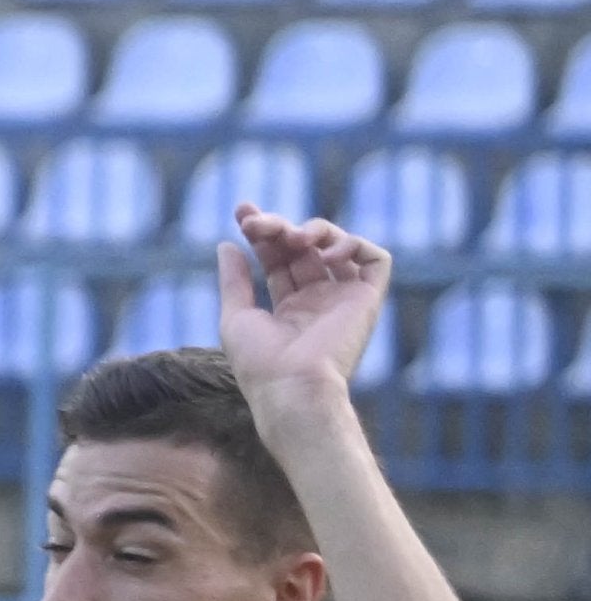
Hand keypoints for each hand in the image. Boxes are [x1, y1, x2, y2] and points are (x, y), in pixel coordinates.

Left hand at [222, 207, 389, 403]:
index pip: (278, 259)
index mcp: (288, 308)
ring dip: (313, 231)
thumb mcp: (236, 317)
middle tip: (256, 222)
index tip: (242, 212)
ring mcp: (343, 298)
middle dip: (279, 227)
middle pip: (303, 248)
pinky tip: (326, 254)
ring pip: (336, 245)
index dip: (263, 233)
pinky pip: (374, 259)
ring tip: (291, 237)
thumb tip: (226, 244)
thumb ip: (234, 280)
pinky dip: (353, 245)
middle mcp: (318, 301)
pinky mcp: (368, 299)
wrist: (292, 388)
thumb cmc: (259, 364)